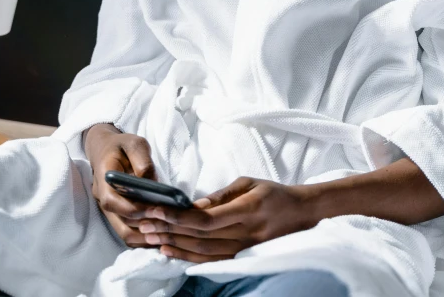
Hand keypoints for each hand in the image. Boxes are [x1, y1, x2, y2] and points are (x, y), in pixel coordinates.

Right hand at [84, 124, 160, 248]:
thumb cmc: (122, 145)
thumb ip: (143, 161)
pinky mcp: (116, 214)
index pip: (114, 202)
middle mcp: (103, 198)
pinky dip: (143, 237)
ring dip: (145, 236)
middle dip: (145, 225)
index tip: (157, 208)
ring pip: (124, 232)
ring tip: (167, 233)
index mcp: (104, 179)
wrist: (105, 149)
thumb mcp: (135, 144)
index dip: (135, 208)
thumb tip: (153, 183)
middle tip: (168, 223)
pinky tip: (160, 234)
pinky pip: (127, 231)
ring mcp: (108, 209)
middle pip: (121, 222)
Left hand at [137, 176, 312, 262]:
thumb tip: (193, 205)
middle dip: (167, 230)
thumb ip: (221, 196)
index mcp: (247, 210)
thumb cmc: (273, 193)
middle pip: (198, 237)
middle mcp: (244, 234)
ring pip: (201, 252)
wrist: (301, 214)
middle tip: (142, 223)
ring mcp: (242, 249)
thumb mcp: (249, 182)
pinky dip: (187, 257)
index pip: (205, 219)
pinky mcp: (240, 257)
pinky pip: (209, 261)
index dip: (178, 216)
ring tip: (149, 236)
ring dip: (172, 244)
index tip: (155, 209)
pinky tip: (169, 251)